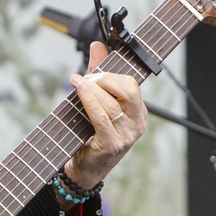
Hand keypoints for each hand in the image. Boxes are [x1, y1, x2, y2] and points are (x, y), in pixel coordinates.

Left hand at [64, 41, 146, 189]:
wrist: (84, 169)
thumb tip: (97, 46)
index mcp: (139, 112)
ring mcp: (127, 135)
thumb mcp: (97, 103)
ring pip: (111, 103)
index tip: (94, 70)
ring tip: (76, 83)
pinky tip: (80, 90)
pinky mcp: (112, 144)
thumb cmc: (91, 135)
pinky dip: (90, 101)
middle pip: (127, 89)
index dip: (112, 74)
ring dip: (91, 89)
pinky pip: (102, 117)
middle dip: (104, 79)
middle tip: (85, 79)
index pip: (132, 84)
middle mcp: (137, 123)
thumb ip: (99, 75)